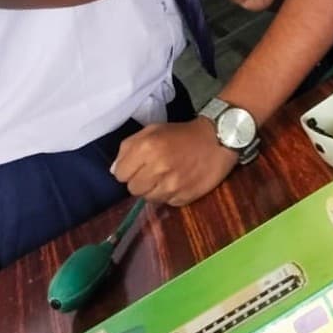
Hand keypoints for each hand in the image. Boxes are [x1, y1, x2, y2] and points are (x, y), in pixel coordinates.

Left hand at [111, 118, 237, 205]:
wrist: (216, 140)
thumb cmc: (181, 134)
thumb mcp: (152, 130)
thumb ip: (129, 147)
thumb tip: (115, 171)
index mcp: (146, 148)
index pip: (120, 174)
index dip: (127, 169)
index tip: (138, 165)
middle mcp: (157, 168)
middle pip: (133, 189)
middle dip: (140, 181)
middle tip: (153, 170)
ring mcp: (172, 185)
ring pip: (148, 199)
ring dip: (154, 189)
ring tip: (167, 176)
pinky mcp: (184, 197)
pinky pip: (166, 203)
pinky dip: (169, 195)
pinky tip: (178, 181)